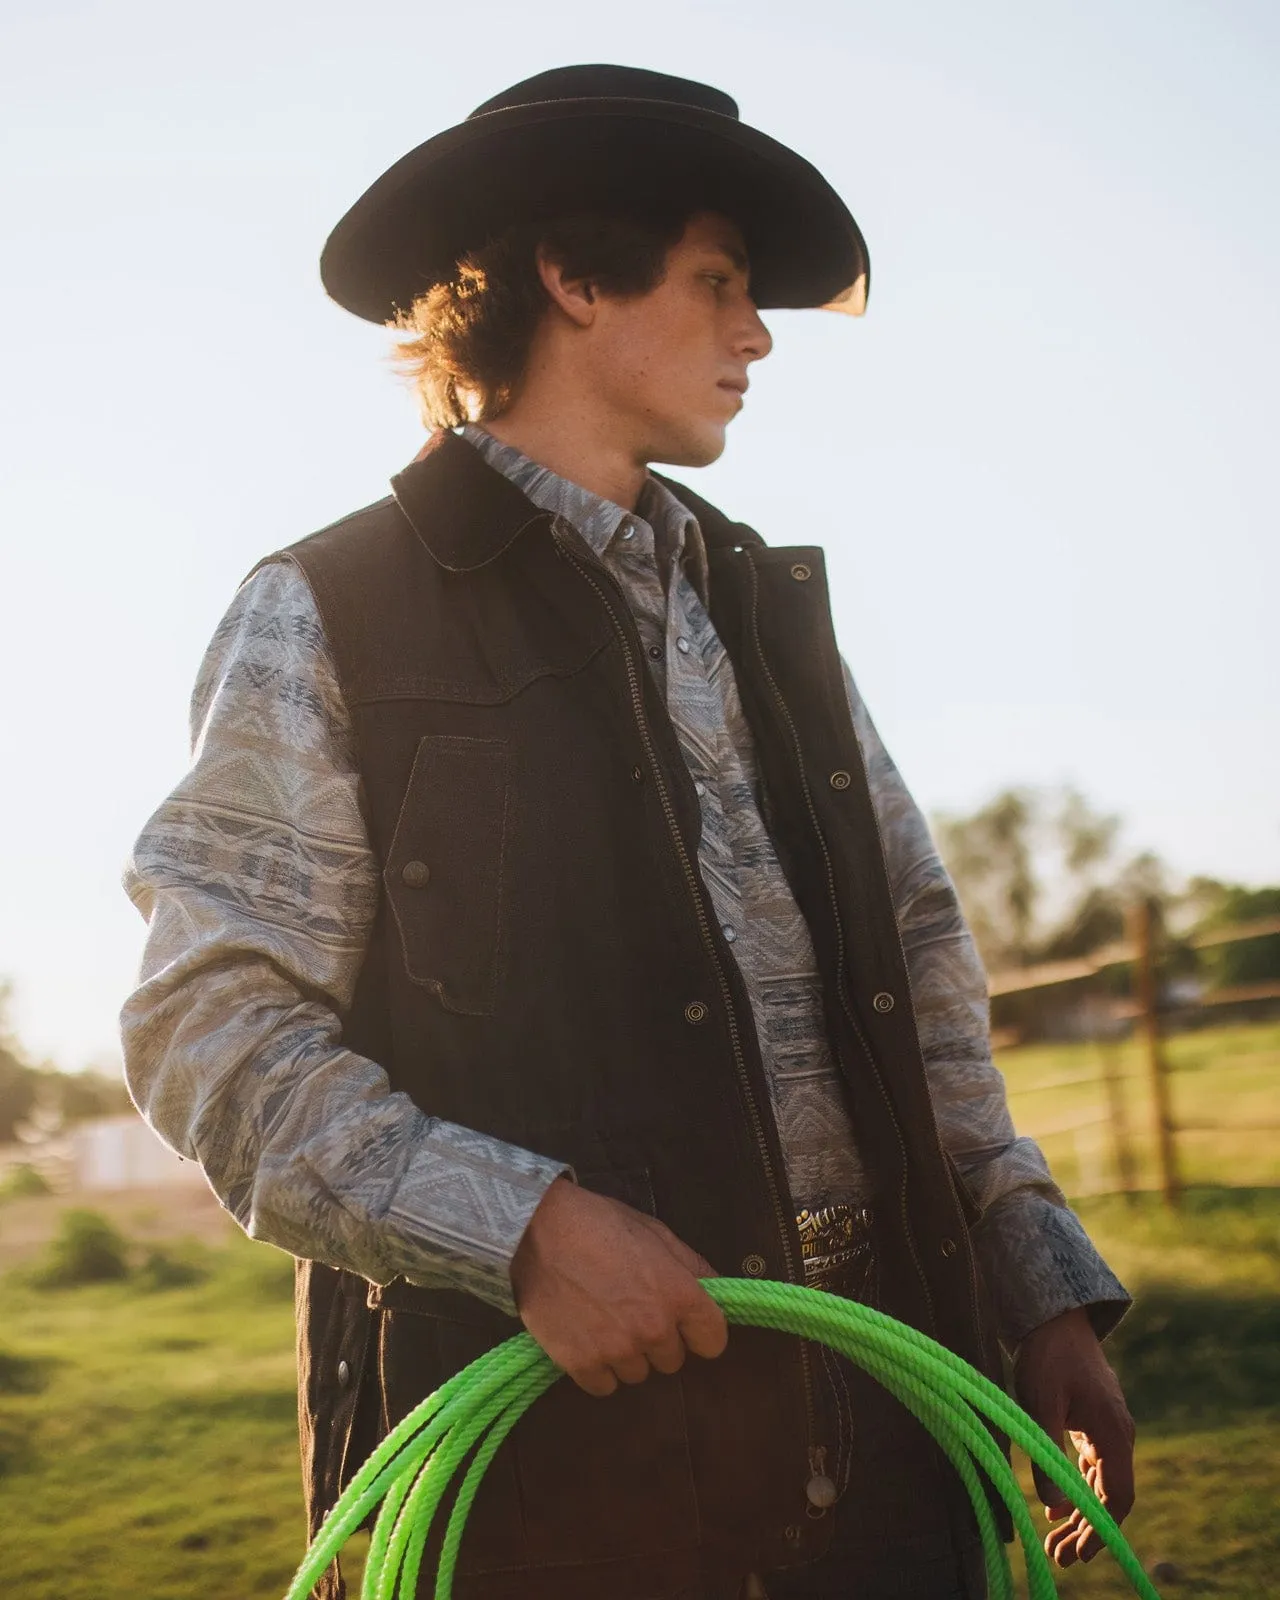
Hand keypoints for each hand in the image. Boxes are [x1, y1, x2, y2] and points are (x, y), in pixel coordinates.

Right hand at [508, 1176, 728, 1397]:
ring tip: (603, 1321)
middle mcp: (654, 1329)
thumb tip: (717, 1288)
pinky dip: (597, 1368)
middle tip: (632, 1310)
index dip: (700, 1331)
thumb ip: (690, 1265)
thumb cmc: (599, 1223)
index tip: (686, 1323)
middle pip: (674, 1360)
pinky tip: (585, 1338)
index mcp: (679, 1294)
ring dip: (626, 1355)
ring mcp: (618, 1350)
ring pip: (638, 1374)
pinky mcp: (582, 1365)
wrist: (536, 1231)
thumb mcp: (654, 1232)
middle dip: (658, 1339)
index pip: (713, 1341)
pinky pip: (605, 1386)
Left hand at [1013, 1306, 1135, 1566]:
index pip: (1117, 1497)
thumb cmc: (1048, 1356)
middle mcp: (1118, 1434)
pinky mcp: (1093, 1420)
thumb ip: (1046, 1451)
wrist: (1054, 1317)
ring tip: (1054, 1541)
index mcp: (1114, 1433)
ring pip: (1099, 1483)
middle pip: (1108, 1496)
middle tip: (1058, 1557)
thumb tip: (1050, 1503)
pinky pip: (1091, 1465)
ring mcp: (1107, 1427)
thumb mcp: (1040, 1403)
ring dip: (1079, 1513)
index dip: (1100, 1530)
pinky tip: (1054, 1508)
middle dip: (1087, 1530)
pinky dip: (1075, 1489)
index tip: (1079, 1553)